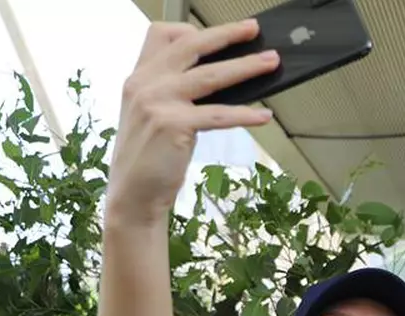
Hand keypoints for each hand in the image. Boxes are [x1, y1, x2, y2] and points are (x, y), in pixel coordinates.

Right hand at [105, 19, 280, 225]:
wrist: (134, 196)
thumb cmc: (150, 159)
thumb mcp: (153, 116)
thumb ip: (175, 93)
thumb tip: (222, 78)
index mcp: (138, 78)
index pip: (161, 35)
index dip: (191, 31)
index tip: (219, 35)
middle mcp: (144, 84)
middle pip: (191, 46)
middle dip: (226, 34)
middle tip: (253, 29)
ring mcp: (157, 103)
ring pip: (210, 75)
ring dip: (246, 67)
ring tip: (271, 63)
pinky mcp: (173, 125)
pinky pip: (218, 115)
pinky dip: (245, 114)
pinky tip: (264, 116)